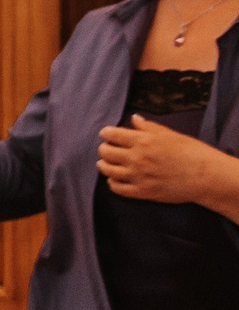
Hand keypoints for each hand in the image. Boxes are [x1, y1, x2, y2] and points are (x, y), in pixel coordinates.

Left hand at [97, 114, 231, 203]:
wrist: (205, 176)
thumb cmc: (191, 152)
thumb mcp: (170, 134)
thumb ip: (148, 127)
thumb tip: (133, 118)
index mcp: (143, 141)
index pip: (112, 135)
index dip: (106, 133)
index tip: (106, 134)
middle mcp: (137, 158)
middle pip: (105, 152)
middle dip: (104, 148)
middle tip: (106, 148)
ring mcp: (138, 176)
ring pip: (107, 170)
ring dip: (104, 165)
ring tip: (105, 163)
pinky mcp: (142, 192)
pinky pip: (117, 188)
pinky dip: (112, 182)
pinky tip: (115, 178)